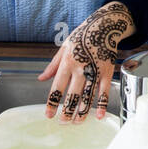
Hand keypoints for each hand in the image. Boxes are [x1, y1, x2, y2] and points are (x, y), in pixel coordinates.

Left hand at [39, 2, 131, 122]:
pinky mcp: (107, 72)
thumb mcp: (64, 48)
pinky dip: (101, 104)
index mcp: (67, 62)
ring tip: (77, 122)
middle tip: (63, 123)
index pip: (57, 87)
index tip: (48, 114)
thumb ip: (53, 65)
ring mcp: (95, 70)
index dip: (52, 102)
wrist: (103, 25)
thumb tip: (40, 79)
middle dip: (67, 111)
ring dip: (82, 111)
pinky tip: (98, 115)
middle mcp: (80, 68)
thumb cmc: (82, 36)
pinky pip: (104, 91)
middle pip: (72, 94)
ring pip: (88, 96)